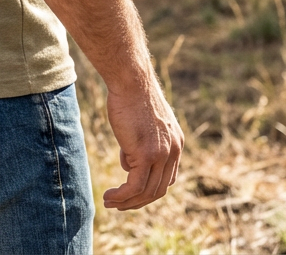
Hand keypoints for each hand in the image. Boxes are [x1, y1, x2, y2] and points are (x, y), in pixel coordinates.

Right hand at [102, 76, 183, 210]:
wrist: (130, 81)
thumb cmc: (131, 96)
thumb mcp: (141, 123)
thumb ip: (139, 144)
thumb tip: (129, 163)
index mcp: (176, 143)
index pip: (167, 178)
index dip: (150, 189)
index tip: (132, 192)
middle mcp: (173, 151)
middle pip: (158, 189)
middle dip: (138, 201)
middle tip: (119, 204)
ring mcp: (161, 154)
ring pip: (146, 192)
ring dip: (127, 202)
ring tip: (110, 202)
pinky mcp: (146, 155)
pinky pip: (134, 186)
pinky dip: (122, 196)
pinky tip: (110, 196)